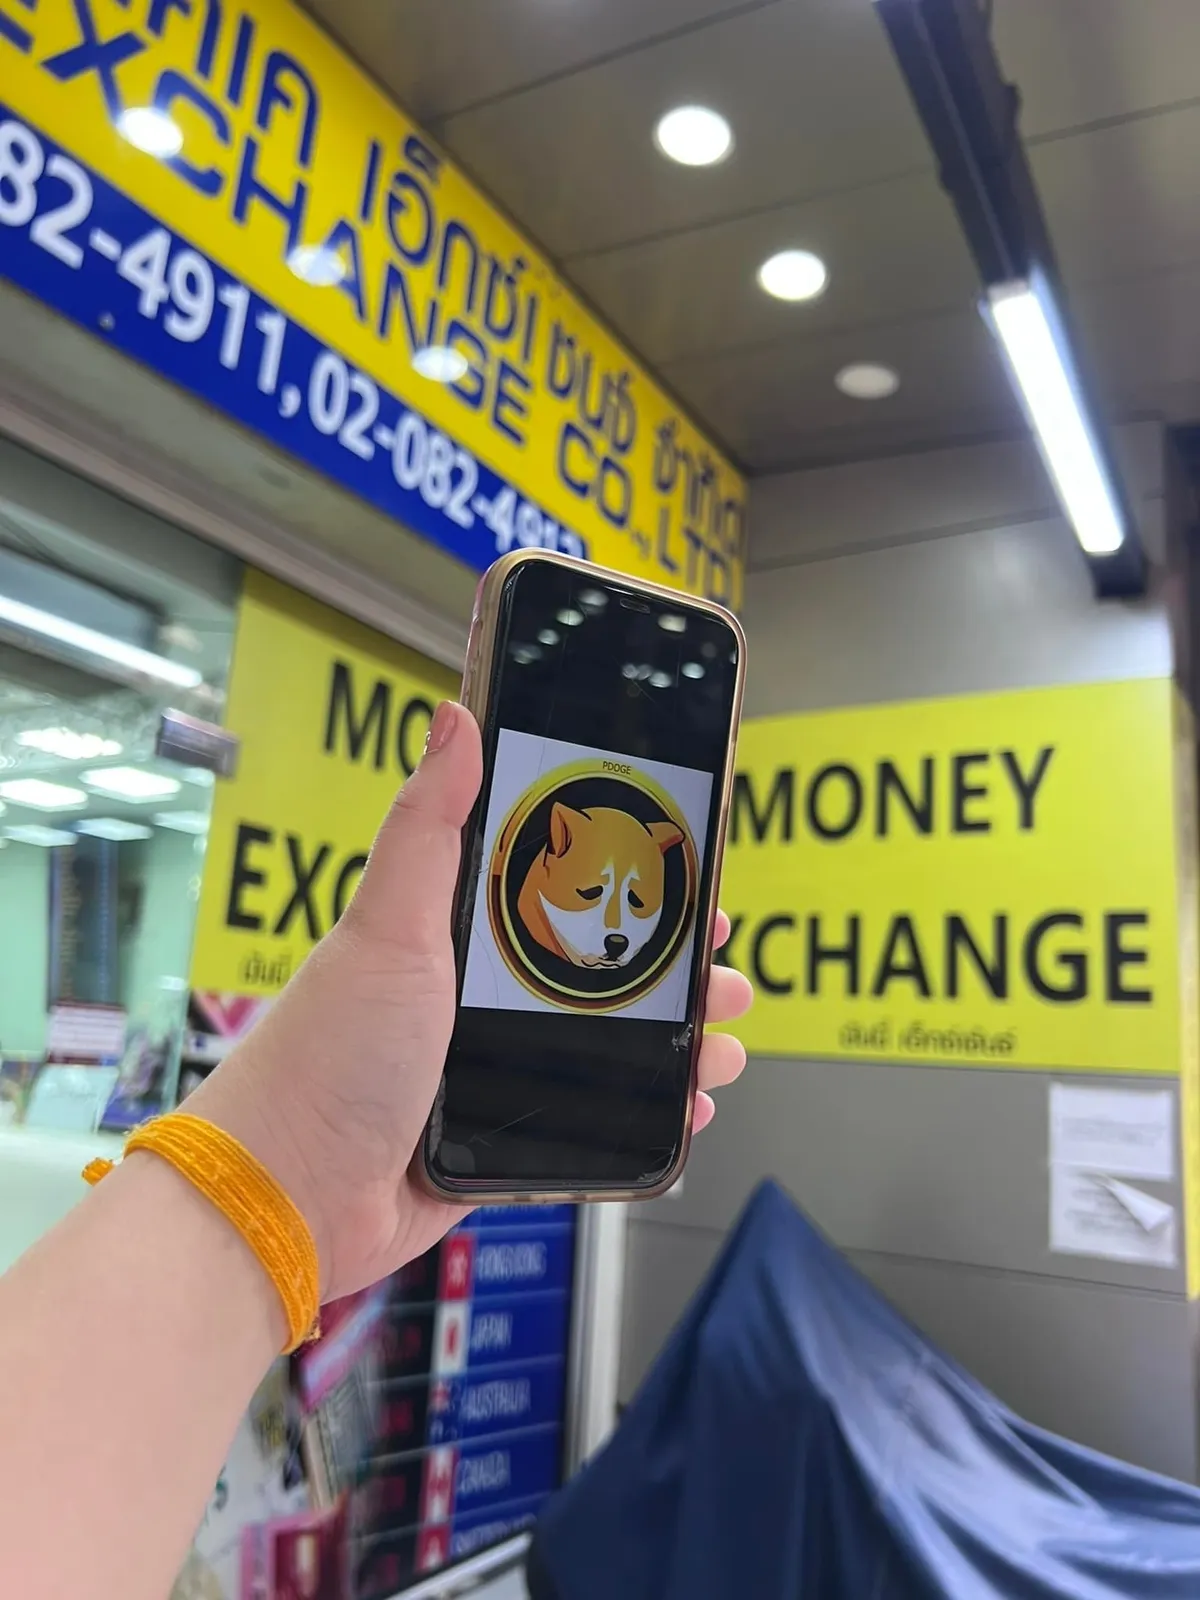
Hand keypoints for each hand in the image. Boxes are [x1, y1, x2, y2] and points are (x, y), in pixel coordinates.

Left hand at [190, 703, 752, 1301]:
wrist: (290, 1195)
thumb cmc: (330, 1053)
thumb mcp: (389, 927)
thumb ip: (428, 827)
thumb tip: (455, 716)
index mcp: (456, 940)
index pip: (562, 887)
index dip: (628, 875)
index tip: (688, 866)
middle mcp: (478, 1001)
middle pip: (601, 971)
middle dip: (674, 967)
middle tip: (724, 965)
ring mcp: (494, 1075)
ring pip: (612, 1051)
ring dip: (677, 1042)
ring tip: (724, 1041)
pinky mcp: (503, 1145)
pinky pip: (595, 1126)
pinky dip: (646, 1116)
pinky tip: (689, 1105)